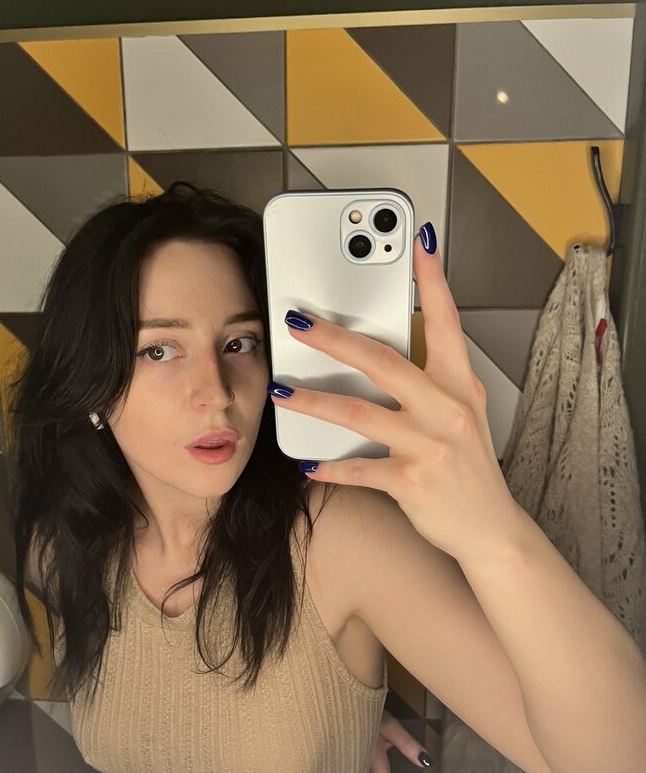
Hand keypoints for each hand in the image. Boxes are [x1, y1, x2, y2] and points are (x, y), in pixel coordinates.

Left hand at [269, 228, 521, 564]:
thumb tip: (388, 352)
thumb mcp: (464, 414)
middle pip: (383, 361)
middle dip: (335, 337)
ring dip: (313, 400)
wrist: (490, 528)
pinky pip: (359, 468)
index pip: (447, 321)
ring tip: (281, 390)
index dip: (433, 280)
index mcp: (459, 385)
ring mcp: (429, 445)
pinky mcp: (411, 482)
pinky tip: (307, 462)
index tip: (419, 243)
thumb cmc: (469, 468)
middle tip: (299, 321)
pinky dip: (329, 466)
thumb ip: (433, 381)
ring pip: (359, 413)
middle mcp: (446, 409)